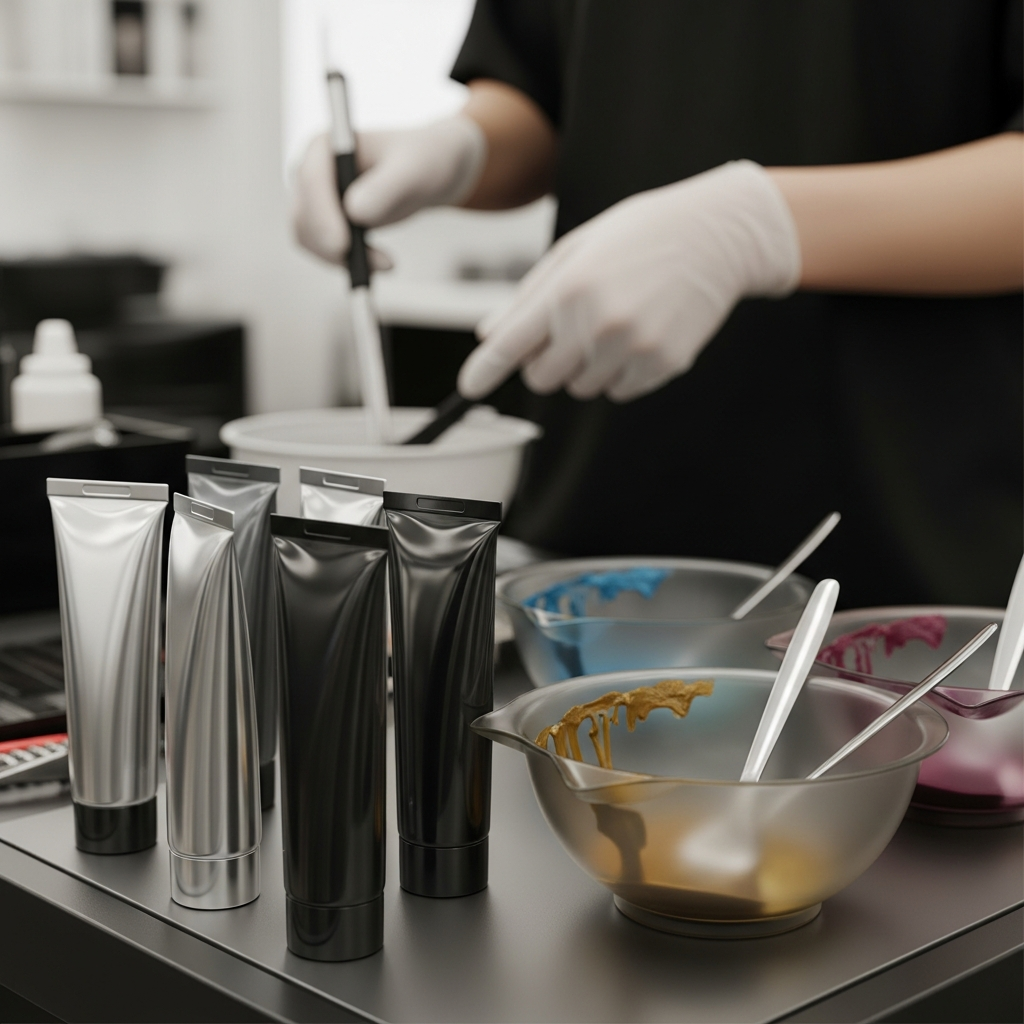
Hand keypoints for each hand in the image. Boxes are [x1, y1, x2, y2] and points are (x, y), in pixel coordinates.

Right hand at [291, 115, 486, 264]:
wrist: (427, 172)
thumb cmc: (422, 161)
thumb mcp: (413, 170)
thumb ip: (386, 187)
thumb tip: (354, 211)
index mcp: (326, 146)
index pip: (311, 182)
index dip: (322, 216)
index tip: (343, 246)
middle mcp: (312, 170)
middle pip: (303, 216)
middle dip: (332, 245)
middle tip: (374, 265)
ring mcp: (316, 197)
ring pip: (309, 238)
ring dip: (341, 258)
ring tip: (385, 264)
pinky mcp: (326, 221)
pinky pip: (322, 249)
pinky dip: (346, 262)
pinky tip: (378, 264)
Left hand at [458, 160, 800, 401]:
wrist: (717, 235)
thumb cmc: (641, 235)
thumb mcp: (577, 250)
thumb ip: (529, 295)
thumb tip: (489, 333)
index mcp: (568, 289)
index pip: (511, 344)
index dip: (484, 370)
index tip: (469, 386)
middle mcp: (596, 324)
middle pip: (542, 378)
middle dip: (547, 360)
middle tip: (570, 329)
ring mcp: (631, 349)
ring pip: (581, 387)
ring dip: (586, 366)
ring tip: (615, 320)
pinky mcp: (661, 365)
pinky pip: (619, 391)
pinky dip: (621, 372)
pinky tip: (640, 333)